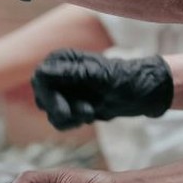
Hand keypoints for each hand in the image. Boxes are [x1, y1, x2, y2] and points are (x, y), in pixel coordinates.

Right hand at [32, 49, 173, 129]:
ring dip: (70, 118)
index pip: (40, 78)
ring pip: (50, 113)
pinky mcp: (70, 106)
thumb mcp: (100, 76)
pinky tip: (89, 116)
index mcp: (63, 59)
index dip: (48, 97)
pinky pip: (59, 121)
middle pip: (42, 98)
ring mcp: (63, 91)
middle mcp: (59, 73)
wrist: (141, 94)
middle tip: (85, 113)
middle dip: (60, 110)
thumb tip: (42, 73)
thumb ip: (72, 74)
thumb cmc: (125, 79)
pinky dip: (73, 123)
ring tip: (91, 113)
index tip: (64, 111)